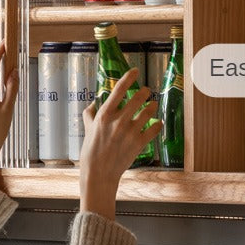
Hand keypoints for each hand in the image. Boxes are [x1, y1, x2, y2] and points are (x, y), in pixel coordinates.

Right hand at [78, 69, 160, 218]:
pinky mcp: (139, 143)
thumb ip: (90, 114)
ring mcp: (130, 132)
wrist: (99, 174)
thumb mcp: (87, 130)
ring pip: (149, 111)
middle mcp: (118, 121)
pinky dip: (157, 124)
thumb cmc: (91, 152)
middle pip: (138, 97)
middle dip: (145, 92)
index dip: (129, 77)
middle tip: (147, 92)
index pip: (119, 90)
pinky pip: (154, 128)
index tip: (135, 70)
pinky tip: (156, 122)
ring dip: (152, 106)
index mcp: (104, 115)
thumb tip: (93, 104)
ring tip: (152, 106)